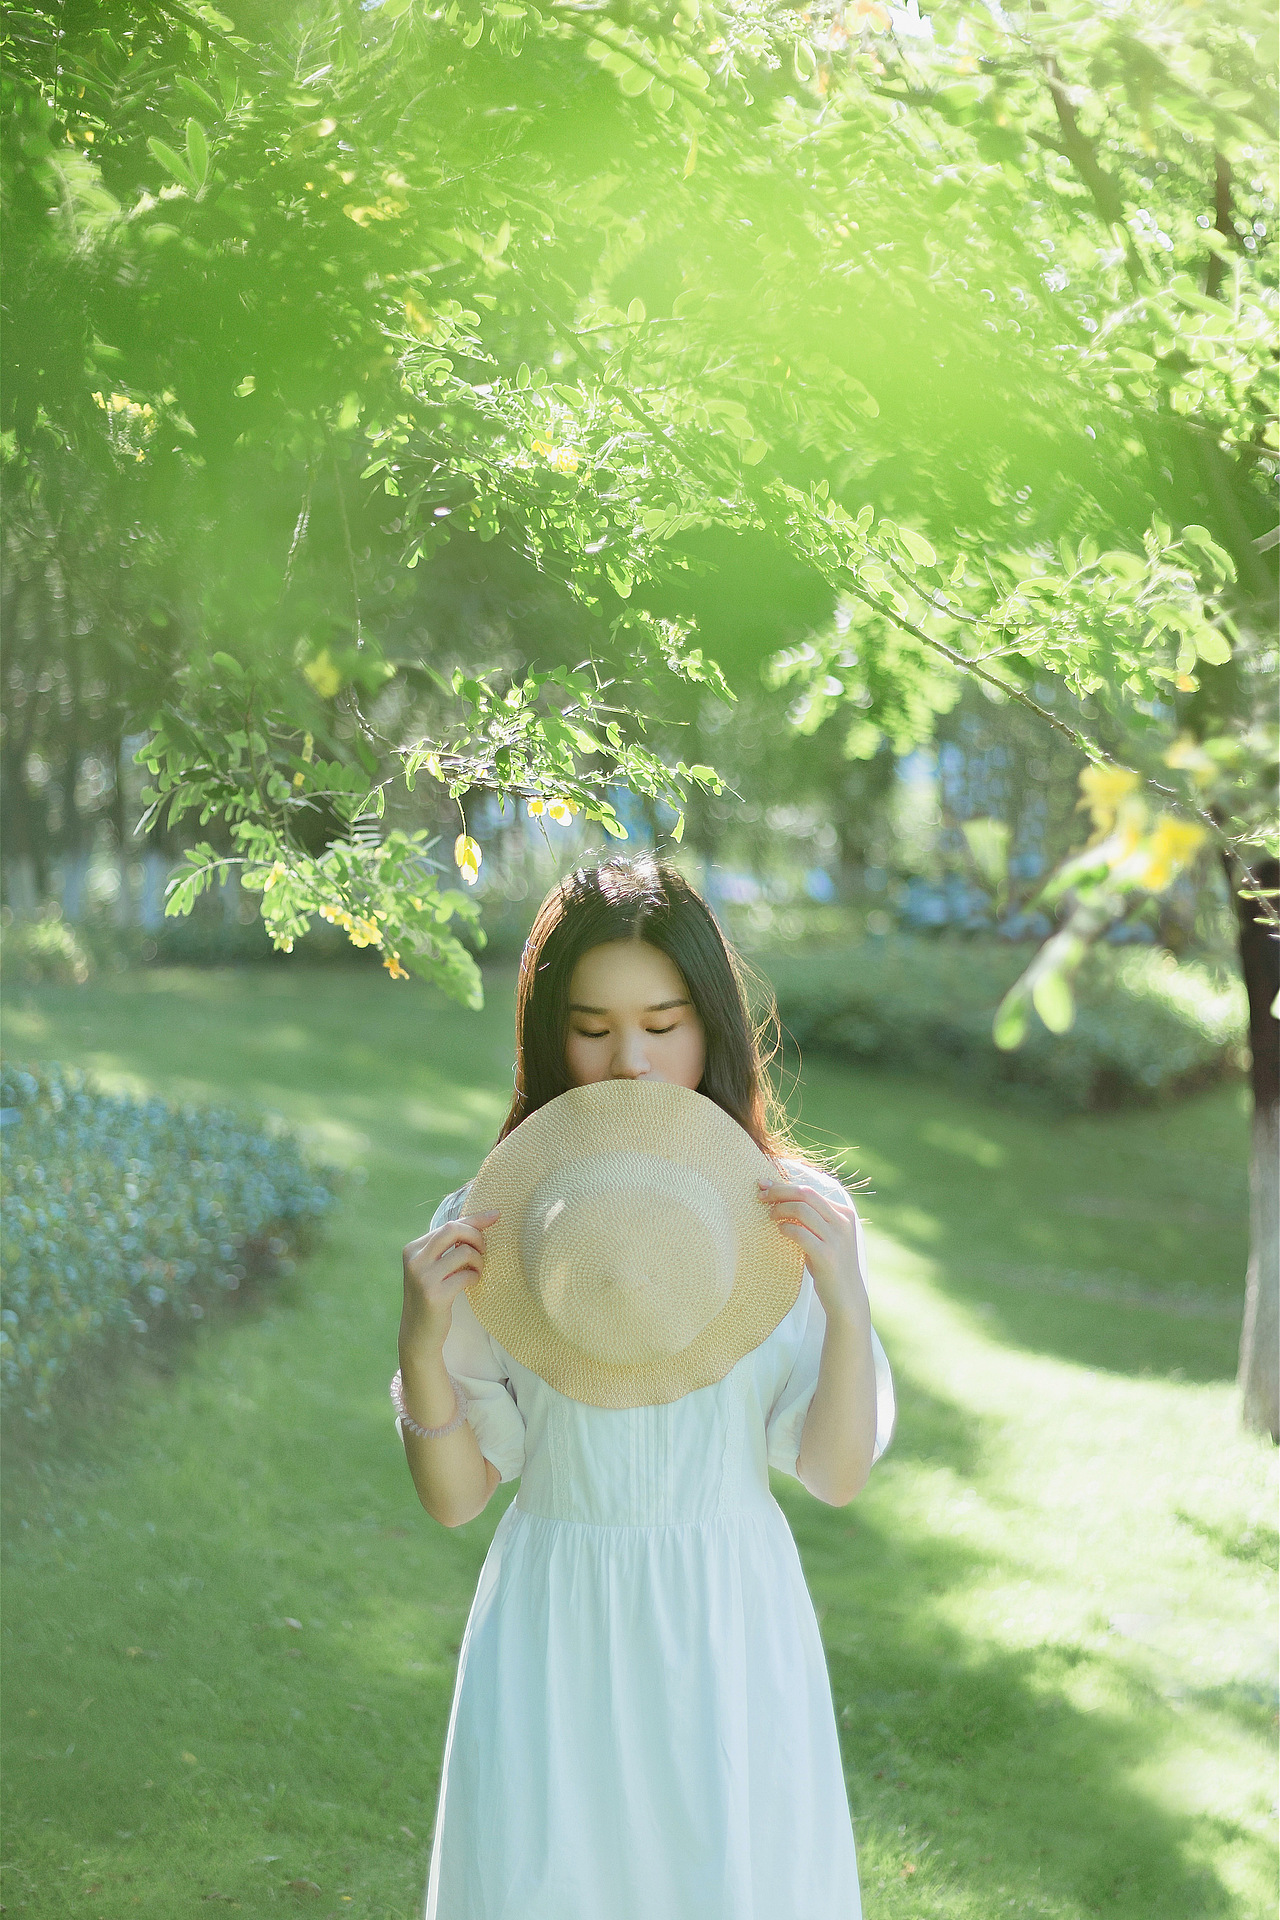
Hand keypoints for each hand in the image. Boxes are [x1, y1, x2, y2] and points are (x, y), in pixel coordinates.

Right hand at [400, 1210, 498, 1354]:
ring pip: (464, 1252)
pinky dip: (475, 1276)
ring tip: (476, 1271)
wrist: (419, 1333)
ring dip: (478, 1261)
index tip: (496, 1215)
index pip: (448, 1225)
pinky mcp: (434, 1294)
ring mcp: (423, 1277)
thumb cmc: (432, 1294)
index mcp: (413, 1248)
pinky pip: (467, 1275)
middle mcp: (415, 1259)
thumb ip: (450, 1245)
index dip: (475, 1219)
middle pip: (454, 1230)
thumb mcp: (435, 1266)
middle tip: (483, 1251)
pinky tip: (471, 1283)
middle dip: (476, 1236)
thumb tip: (485, 1219)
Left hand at [757, 1176, 868, 1326]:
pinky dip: (786, 1228)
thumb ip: (813, 1219)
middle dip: (779, 1191)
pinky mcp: (827, 1255)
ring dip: (781, 1209)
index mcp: (844, 1214)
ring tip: (770, 1215)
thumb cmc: (829, 1266)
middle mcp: (842, 1222)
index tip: (764, 1185)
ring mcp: (836, 1239)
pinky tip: (780, 1230)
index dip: (785, 1185)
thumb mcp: (826, 1237)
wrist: (846, 1298)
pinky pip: (800, 1233)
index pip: (811, 1190)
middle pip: (806, 1194)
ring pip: (802, 1209)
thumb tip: (782, 1199)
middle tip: (761, 1195)